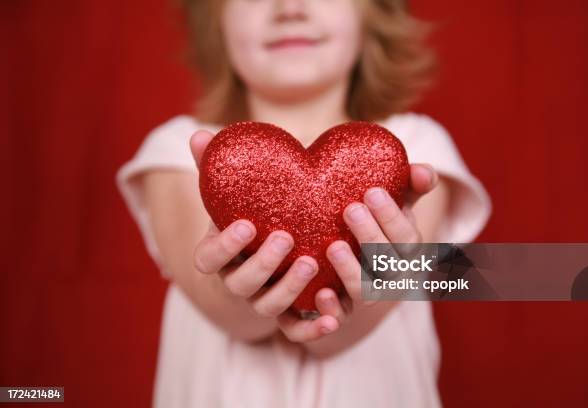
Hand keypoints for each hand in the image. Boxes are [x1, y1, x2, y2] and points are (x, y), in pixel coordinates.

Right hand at [190, 130, 337, 341]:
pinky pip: (296, 328)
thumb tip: (200, 134)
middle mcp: (238, 281)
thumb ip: (215, 166)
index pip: (210, 258)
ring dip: (289, 288)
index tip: (246, 224)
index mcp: (219, 255)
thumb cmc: (248, 215)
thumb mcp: (231, 194)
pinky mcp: (290, 313)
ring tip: (312, 262)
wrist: (263, 252)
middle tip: (286, 238)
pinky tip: (333, 319)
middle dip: (262, 265)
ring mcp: (262, 300)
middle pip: (241, 285)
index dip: (225, 245)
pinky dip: (312, 327)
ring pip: (269, 306)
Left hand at [306, 163, 439, 324]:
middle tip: (350, 209)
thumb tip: (423, 172)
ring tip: (333, 246)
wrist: (342, 254)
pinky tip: (321, 293)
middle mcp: (393, 279)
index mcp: (408, 252)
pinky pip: (340, 318)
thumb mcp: (392, 201)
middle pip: (387, 264)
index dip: (391, 217)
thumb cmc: (373, 222)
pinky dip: (333, 310)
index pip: (407, 238)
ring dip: (351, 270)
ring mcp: (368, 298)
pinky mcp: (342, 313)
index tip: (372, 191)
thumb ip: (410, 185)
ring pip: (366, 291)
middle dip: (370, 236)